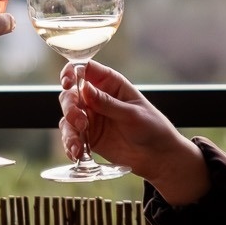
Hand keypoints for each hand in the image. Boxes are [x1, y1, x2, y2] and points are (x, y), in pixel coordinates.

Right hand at [59, 61, 209, 203]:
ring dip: (69, 130)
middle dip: (70, 107)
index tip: (68, 83)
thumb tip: (84, 88)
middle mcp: (96, 98)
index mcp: (110, 83)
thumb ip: (107, 103)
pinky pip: (71, 137)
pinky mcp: (88, 136)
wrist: (158, 156)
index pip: (85, 69)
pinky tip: (76, 154)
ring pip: (67, 116)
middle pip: (70, 94)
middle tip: (80, 122)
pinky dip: (70, 144)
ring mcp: (91, 117)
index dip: (71, 72)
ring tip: (78, 145)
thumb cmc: (152, 127)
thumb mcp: (131, 114)